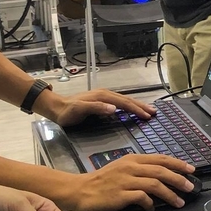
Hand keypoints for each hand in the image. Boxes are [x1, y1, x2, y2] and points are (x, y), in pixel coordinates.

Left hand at [41, 89, 155, 126]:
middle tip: (154, 112)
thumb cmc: (67, 112)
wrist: (56, 107)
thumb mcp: (79, 110)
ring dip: (137, 105)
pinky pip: (120, 102)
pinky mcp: (102, 101)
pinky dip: (129, 106)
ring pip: (125, 100)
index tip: (147, 116)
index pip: (124, 103)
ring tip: (148, 110)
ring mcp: (104, 97)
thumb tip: (114, 108)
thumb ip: (96, 108)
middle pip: (127, 100)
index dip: (136, 109)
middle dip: (141, 106)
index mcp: (103, 96)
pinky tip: (132, 109)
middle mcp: (105, 94)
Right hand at [63, 155, 195, 210]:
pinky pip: (142, 198)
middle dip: (179, 179)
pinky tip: (152, 209)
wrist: (80, 190)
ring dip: (170, 194)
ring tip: (179, 202)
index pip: (160, 159)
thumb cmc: (102, 181)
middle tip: (190, 187)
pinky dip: (150, 204)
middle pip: (161, 171)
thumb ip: (140, 169)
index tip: (191, 170)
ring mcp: (126, 181)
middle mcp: (131, 168)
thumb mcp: (122, 168)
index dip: (178, 164)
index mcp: (133, 159)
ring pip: (155, 184)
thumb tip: (161, 176)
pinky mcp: (120, 195)